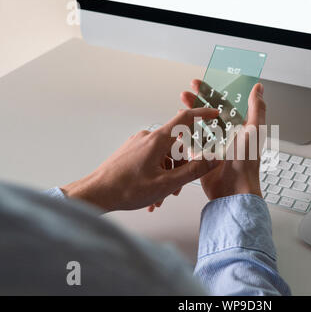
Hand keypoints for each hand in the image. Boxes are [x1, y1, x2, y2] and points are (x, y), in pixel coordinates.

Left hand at [61, 108, 220, 211]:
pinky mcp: (131, 152)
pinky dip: (157, 174)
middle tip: (178, 188)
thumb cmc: (126, 188)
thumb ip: (193, 170)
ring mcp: (138, 144)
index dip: (202, 114)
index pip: (185, 119)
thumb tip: (213, 159)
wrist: (95, 193)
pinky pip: (152, 160)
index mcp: (158, 140)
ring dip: (168, 175)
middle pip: (176, 145)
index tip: (214, 114)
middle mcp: (148, 138)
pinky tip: (152, 194)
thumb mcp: (167, 183)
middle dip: (182, 167)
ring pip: (164, 156)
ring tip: (161, 197)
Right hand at [181, 79, 265, 199]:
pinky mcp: (203, 159)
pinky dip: (184, 136)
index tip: (197, 83)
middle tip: (184, 93)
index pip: (222, 104)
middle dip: (196, 102)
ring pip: (198, 127)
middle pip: (208, 114)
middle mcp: (226, 136)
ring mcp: (214, 147)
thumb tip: (259, 88)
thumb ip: (256, 108)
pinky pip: (192, 144)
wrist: (234, 190)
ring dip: (188, 117)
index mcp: (238, 127)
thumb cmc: (246, 162)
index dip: (209, 93)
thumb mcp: (254, 131)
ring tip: (179, 107)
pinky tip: (177, 129)